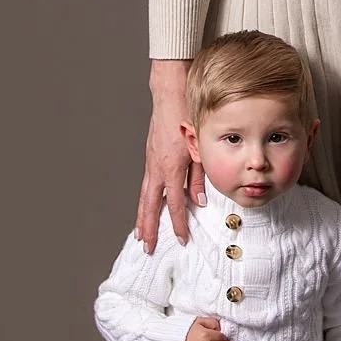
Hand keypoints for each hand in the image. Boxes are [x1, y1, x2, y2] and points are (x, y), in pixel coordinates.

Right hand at [136, 61, 205, 249]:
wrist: (171, 93)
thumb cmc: (188, 115)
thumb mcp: (200, 147)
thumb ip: (199, 176)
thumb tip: (199, 200)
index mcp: (172, 167)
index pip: (176, 203)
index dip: (178, 223)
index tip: (181, 239)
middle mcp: (157, 167)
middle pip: (151, 205)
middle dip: (149, 228)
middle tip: (147, 247)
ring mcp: (151, 162)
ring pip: (144, 196)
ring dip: (142, 216)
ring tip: (140, 234)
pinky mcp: (150, 156)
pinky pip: (146, 184)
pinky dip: (145, 199)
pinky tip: (147, 205)